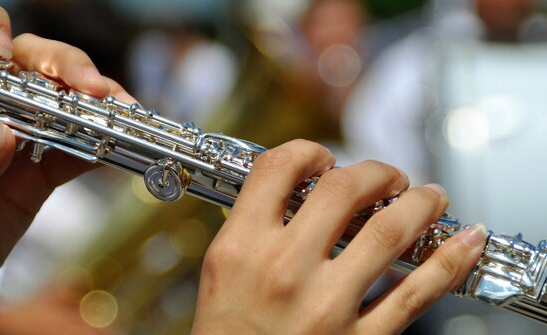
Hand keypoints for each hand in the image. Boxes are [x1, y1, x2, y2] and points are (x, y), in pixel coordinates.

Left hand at [0, 3, 134, 303]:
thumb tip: (4, 137)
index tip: (0, 51)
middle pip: (24, 63)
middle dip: (61, 65)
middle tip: (87, 85)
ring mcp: (13, 142)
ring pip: (59, 106)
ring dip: (94, 106)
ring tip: (117, 110)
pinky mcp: (36, 176)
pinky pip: (73, 154)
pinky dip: (97, 149)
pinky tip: (115, 144)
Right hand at [192, 139, 486, 333]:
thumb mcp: (221, 272)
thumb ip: (253, 228)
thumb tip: (297, 193)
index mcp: (241, 249)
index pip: (278, 169)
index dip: (307, 152)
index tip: (323, 158)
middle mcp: (283, 271)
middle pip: (343, 190)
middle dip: (375, 172)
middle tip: (387, 177)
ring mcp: (324, 307)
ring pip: (389, 232)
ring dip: (420, 204)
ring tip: (430, 197)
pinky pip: (414, 295)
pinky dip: (448, 262)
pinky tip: (464, 243)